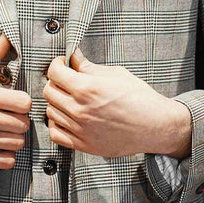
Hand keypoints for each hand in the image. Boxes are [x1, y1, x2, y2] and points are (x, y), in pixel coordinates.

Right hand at [0, 36, 31, 169]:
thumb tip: (9, 36)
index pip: (24, 103)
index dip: (24, 102)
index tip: (16, 102)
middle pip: (23, 124)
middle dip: (20, 119)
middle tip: (10, 116)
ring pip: (18, 143)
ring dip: (15, 137)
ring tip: (4, 129)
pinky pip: (8, 161)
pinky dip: (7, 154)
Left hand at [43, 49, 191, 158]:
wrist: (155, 126)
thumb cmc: (140, 98)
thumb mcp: (116, 74)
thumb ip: (89, 67)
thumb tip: (74, 58)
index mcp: (87, 89)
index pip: (54, 72)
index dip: (56, 64)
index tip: (62, 63)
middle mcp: (79, 110)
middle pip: (49, 92)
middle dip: (55, 81)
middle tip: (66, 79)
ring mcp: (80, 129)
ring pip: (50, 112)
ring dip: (56, 102)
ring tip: (69, 98)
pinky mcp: (83, 144)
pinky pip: (56, 134)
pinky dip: (56, 124)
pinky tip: (66, 117)